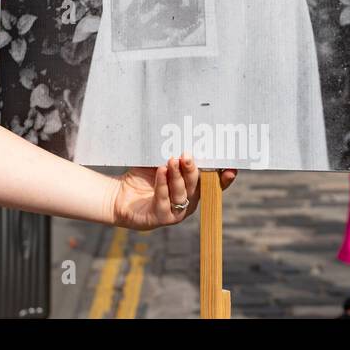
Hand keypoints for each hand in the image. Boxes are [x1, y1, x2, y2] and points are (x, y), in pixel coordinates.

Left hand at [113, 154, 237, 228]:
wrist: (119, 195)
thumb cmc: (143, 176)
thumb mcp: (159, 162)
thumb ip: (172, 153)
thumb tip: (181, 132)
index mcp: (193, 189)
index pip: (213, 185)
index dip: (223, 178)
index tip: (230, 167)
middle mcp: (188, 202)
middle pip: (197, 187)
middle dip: (193, 170)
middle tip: (187, 155)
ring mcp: (176, 212)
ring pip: (181, 193)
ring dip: (177, 176)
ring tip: (172, 160)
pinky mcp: (161, 217)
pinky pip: (164, 199)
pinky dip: (163, 184)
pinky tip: (161, 171)